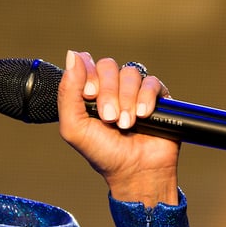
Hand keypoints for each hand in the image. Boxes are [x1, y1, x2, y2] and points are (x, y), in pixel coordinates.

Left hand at [57, 51, 180, 206]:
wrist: (135, 172)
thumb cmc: (103, 153)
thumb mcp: (74, 127)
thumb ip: (68, 92)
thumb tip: (72, 54)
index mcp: (89, 92)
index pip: (86, 63)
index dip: (88, 74)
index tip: (89, 95)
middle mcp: (111, 88)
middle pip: (108, 65)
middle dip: (107, 92)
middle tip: (109, 118)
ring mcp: (134, 91)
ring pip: (130, 73)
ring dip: (126, 100)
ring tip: (126, 124)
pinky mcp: (157, 96)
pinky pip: (151, 82)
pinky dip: (145, 98)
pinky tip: (142, 116)